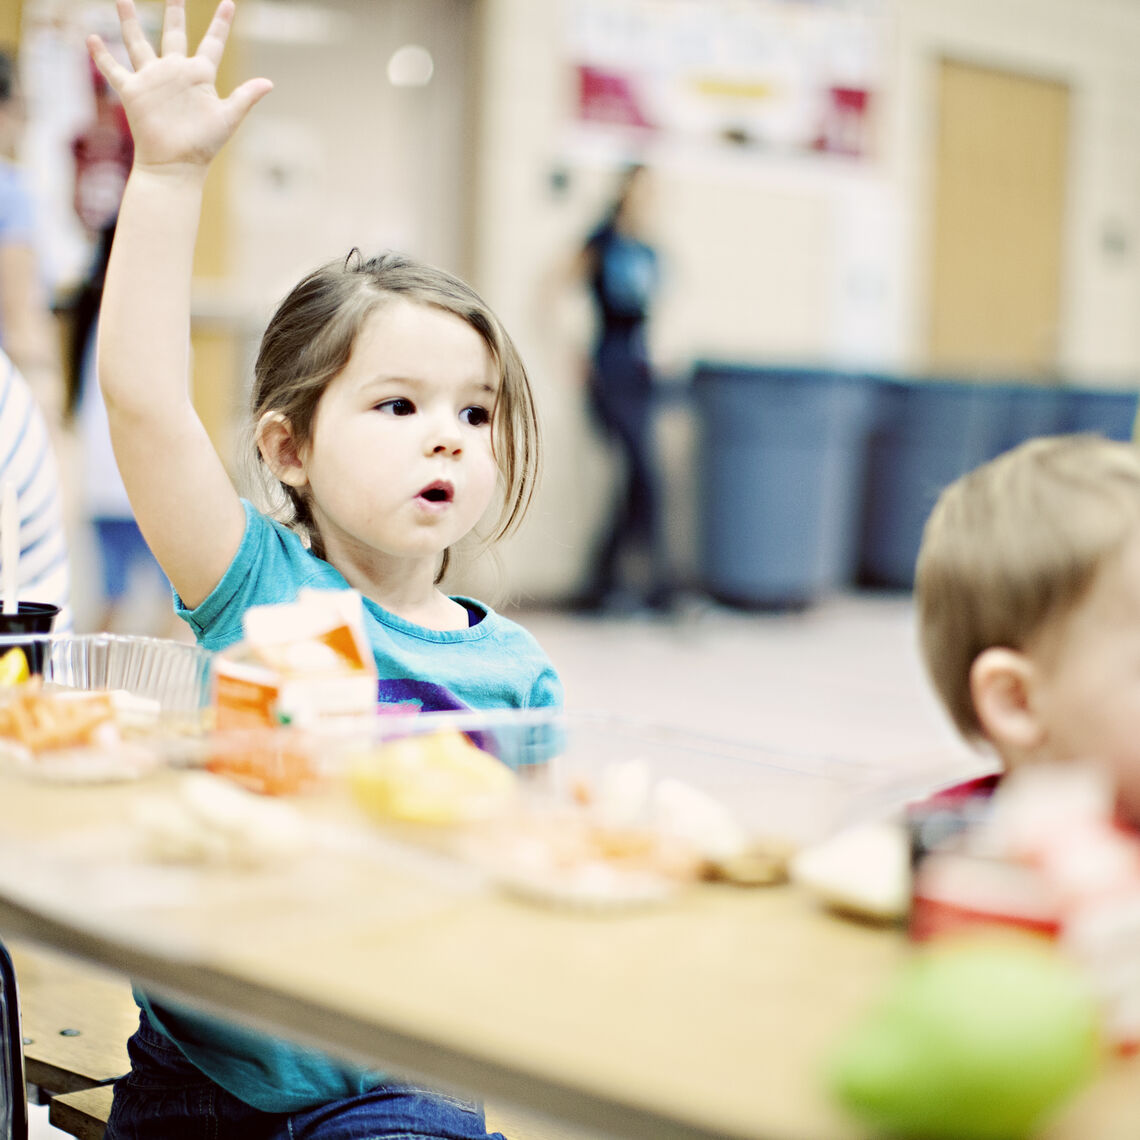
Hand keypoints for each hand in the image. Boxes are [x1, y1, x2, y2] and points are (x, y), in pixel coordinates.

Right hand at [87, 0, 270, 174]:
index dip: (221, 24)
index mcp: (200, 76)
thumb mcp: (227, 118)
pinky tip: (92, 37)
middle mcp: (175, 72)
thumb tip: (269, 83)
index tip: (230, 4)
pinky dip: (101, 55)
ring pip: (138, 43)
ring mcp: (152, 80)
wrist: (175, 165)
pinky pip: (113, 69)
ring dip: (129, 21)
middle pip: (174, 35)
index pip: (212, 44)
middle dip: (174, 14)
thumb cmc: (203, 146)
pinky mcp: (133, 92)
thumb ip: (245, 97)